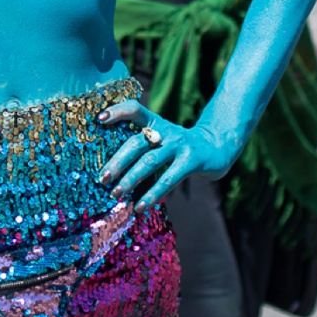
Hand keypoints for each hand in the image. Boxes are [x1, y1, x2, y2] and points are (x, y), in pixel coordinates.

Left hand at [96, 98, 239, 212]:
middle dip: (117, 161)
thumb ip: (141, 147)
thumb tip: (109, 170)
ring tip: (115, 194)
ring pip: (149, 162)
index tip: (99, 119)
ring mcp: (179, 145)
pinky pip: (169, 179)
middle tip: (102, 177)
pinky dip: (153, 194)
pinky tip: (140, 206)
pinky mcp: (191, 161)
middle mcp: (165, 131)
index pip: (134, 109)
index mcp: (154, 122)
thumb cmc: (178, 147)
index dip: (117, 111)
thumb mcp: (161, 138)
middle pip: (136, 143)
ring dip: (130, 179)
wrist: (216, 147)